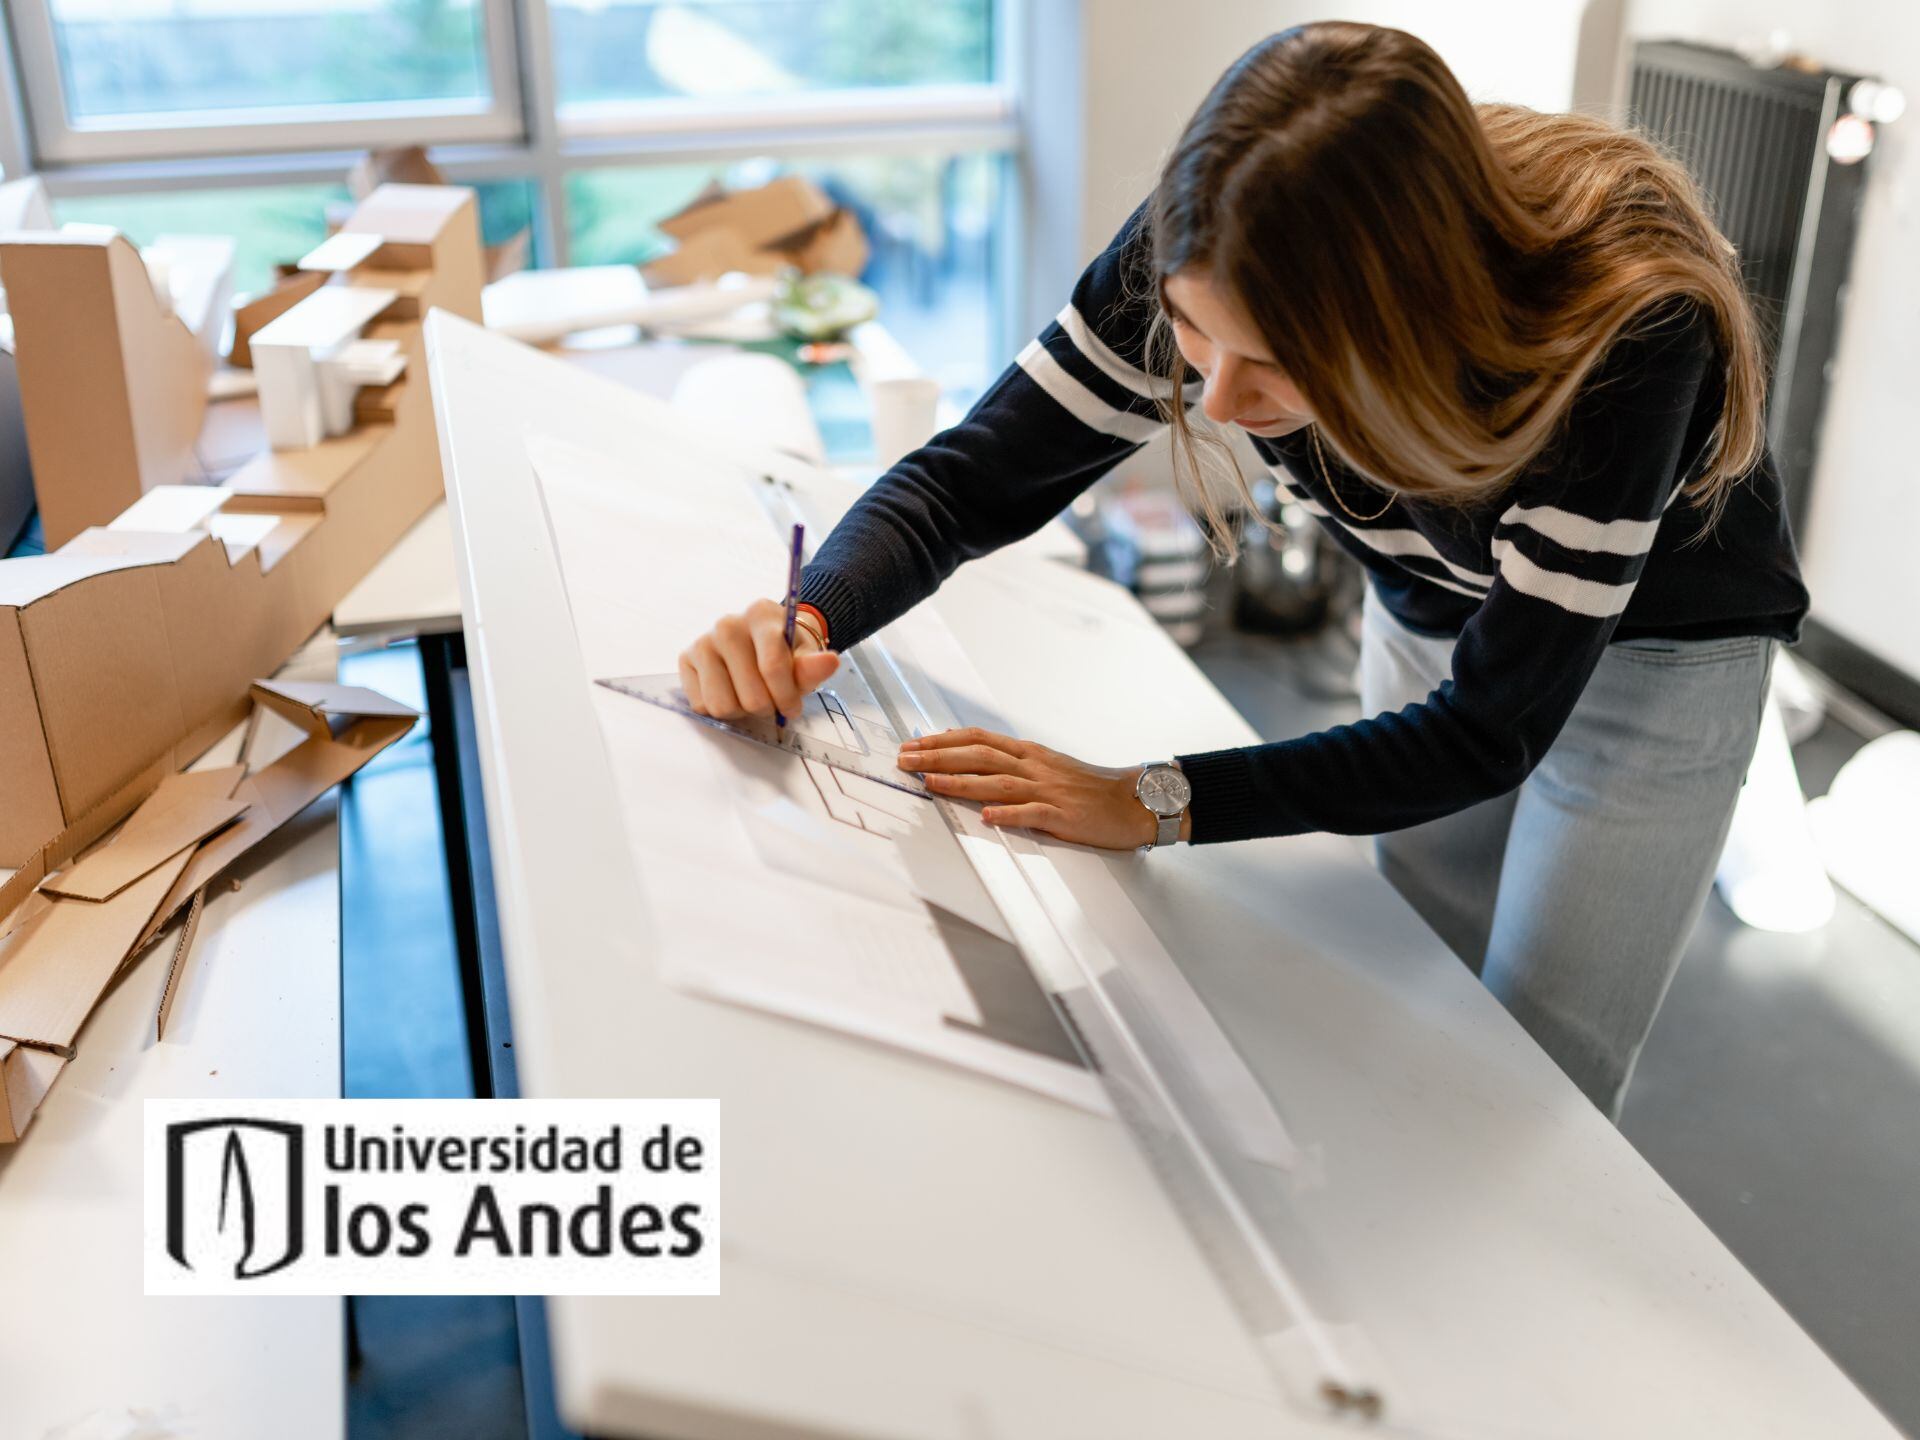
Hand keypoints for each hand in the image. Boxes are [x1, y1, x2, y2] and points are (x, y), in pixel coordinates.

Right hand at [679, 599, 839, 719]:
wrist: (761, 640)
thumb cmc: (786, 650)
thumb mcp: (806, 655)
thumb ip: (814, 665)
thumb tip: (829, 662)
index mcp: (760, 614)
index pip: (773, 667)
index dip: (786, 696)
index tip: (793, 707)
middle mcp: (726, 623)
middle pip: (749, 696)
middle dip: (766, 707)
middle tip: (771, 699)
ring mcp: (702, 641)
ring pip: (722, 705)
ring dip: (741, 711)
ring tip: (750, 696)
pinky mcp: (686, 660)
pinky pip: (702, 705)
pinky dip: (719, 709)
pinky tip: (730, 691)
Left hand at [896, 727, 1189, 849]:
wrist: (1133, 800)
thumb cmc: (1089, 787)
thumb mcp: (1047, 766)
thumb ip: (1012, 763)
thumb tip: (972, 760)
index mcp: (1028, 753)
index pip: (977, 739)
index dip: (942, 741)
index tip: (913, 744)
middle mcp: (1033, 766)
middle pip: (978, 756)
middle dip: (938, 757)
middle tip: (906, 760)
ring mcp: (1047, 790)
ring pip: (997, 782)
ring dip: (960, 782)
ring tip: (930, 783)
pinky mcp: (1063, 815)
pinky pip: (1032, 813)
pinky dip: (1008, 813)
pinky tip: (988, 816)